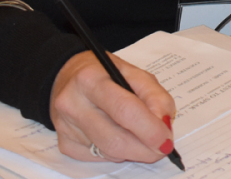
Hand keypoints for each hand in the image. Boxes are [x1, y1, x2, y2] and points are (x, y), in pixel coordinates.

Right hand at [49, 51, 175, 163]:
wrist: (68, 76)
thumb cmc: (106, 74)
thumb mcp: (135, 73)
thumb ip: (155, 96)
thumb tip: (163, 125)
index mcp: (91, 79)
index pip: (124, 110)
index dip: (149, 129)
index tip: (166, 139)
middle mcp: (72, 104)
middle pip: (114, 139)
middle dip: (145, 149)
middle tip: (162, 148)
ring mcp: (65, 126)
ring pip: (108, 152)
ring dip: (133, 151)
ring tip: (142, 138)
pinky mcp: (63, 143)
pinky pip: (97, 158)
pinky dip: (116, 152)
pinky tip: (119, 136)